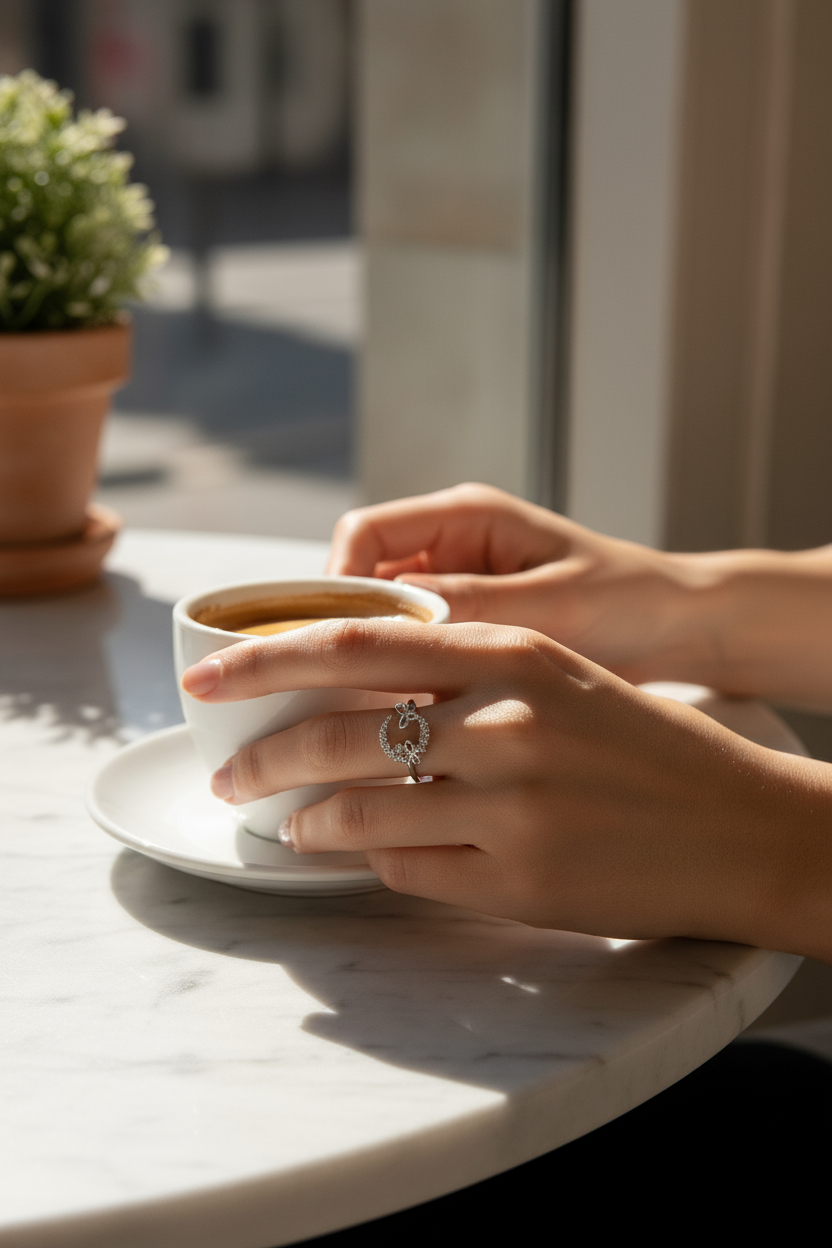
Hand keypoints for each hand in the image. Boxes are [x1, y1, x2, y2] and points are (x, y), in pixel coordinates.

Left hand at [181, 618, 831, 958]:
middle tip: (229, 773)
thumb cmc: (648, 746)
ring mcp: (510, 808)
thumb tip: (353, 693)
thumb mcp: (559, 676)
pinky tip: (377, 857)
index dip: (265, 660)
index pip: (354, 643)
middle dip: (261, 757)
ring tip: (289, 824)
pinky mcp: (518, 883)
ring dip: (306, 822)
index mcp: (512, 654)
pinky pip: (406, 872)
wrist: (743, 826)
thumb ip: (462, 673)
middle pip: (336, 733)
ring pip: (356, 814)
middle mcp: (504, 723)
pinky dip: (376, 864)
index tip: (208, 678)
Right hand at [327, 483, 701, 682]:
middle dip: (345, 630)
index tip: (335, 639)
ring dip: (373, 659)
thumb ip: (470, 606)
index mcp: (467, 518)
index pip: (365, 536)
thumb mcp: (549, 603)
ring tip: (366, 707)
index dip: (338, 584)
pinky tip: (405, 715)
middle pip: (361, 580)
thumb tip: (389, 623)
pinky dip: (401, 680)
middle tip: (335, 686)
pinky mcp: (469, 632)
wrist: (679, 629)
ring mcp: (457, 591)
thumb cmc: (627, 600)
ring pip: (381, 621)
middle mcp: (452, 549)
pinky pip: (412, 652)